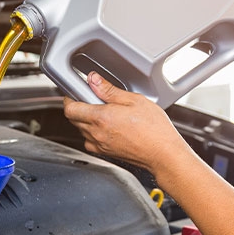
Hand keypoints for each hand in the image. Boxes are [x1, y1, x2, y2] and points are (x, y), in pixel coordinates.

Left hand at [63, 72, 190, 173]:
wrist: (163, 154)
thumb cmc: (154, 130)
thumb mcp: (134, 100)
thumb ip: (109, 90)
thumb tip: (93, 80)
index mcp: (101, 118)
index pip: (70, 108)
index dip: (70, 98)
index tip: (75, 92)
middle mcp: (96, 134)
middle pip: (73, 119)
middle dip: (79, 107)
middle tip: (93, 99)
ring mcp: (100, 145)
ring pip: (81, 130)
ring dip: (86, 120)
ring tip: (105, 112)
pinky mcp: (105, 153)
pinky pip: (91, 141)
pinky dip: (94, 132)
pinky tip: (109, 127)